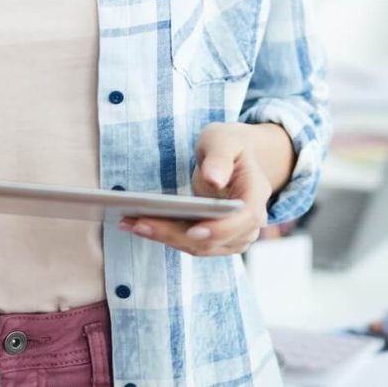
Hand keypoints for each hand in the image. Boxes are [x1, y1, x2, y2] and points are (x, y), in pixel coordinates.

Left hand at [118, 122, 270, 255]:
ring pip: (198, 247)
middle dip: (175, 234)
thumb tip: (214, 178)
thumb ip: (220, 157)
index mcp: (256, 194)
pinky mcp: (213, 239)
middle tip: (141, 223)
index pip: (243, 220)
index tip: (193, 231)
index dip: (220, 229)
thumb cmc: (226, 144)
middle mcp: (248, 222)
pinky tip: (139, 224)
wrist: (229, 156)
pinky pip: (189, 243)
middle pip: (214, 239)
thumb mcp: (223, 139)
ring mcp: (232, 235)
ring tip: (131, 223)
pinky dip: (165, 236)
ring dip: (164, 238)